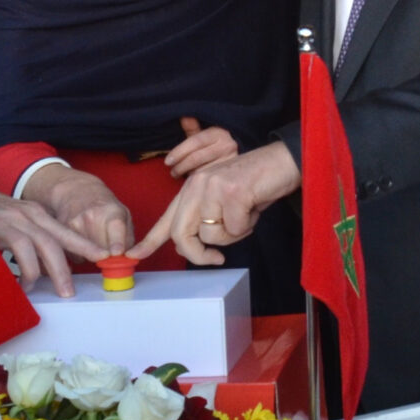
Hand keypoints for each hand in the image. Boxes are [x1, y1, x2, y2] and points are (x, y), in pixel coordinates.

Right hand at [0, 174, 105, 297]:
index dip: (85, 246)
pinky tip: (25, 284)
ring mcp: (16, 218)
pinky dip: (27, 269)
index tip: (102, 259)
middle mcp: (30, 214)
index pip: (66, 232)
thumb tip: (43, 272)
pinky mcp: (0, 224)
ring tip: (62, 291)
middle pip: (61, 240)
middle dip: (75, 264)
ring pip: (46, 244)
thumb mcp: (11, 229)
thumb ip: (28, 245)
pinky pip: (23, 248)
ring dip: (56, 271)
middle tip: (80, 286)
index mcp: (36, 215)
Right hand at [20, 165, 135, 257]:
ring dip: (91, 255)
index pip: (115, 227)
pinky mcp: (60, 231)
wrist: (76, 191)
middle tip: (107, 246)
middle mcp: (92, 216)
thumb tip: (127, 261)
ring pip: (86, 255)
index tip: (117, 252)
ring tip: (92, 237)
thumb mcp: (123, 216)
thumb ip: (128, 240)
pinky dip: (78, 253)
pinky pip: (73, 255)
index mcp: (112, 211)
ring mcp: (74, 223)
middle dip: (106, 255)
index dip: (116, 241)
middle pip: (101, 250)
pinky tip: (81, 239)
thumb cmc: (104, 206)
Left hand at [131, 143, 300, 267]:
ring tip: (246, 214)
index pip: (166, 219)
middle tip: (217, 259)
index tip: (134, 255)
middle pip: (180, 234)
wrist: (284, 161)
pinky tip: (254, 207)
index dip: (149, 241)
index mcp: (192, 187)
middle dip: (198, 255)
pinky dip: (248, 226)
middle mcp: (196, 184)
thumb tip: (193, 247)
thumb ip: (206, 220)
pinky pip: (235, 229)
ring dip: (233, 234)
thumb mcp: (224, 201)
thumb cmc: (257, 184)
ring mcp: (212, 187)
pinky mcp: (231, 192)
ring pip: (210, 235)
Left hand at [164, 117, 238, 178]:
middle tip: (172, 172)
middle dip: (181, 166)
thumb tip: (184, 117)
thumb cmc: (215, 146)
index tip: (167, 161)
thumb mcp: (205, 135)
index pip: (195, 141)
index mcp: (219, 133)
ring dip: (188, 174)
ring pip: (202, 170)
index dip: (179, 151)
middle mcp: (227, 145)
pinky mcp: (231, 175)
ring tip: (180, 175)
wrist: (241, 160)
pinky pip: (209, 179)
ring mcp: (230, 160)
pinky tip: (193, 181)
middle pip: (197, 157)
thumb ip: (193, 129)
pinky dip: (198, 181)